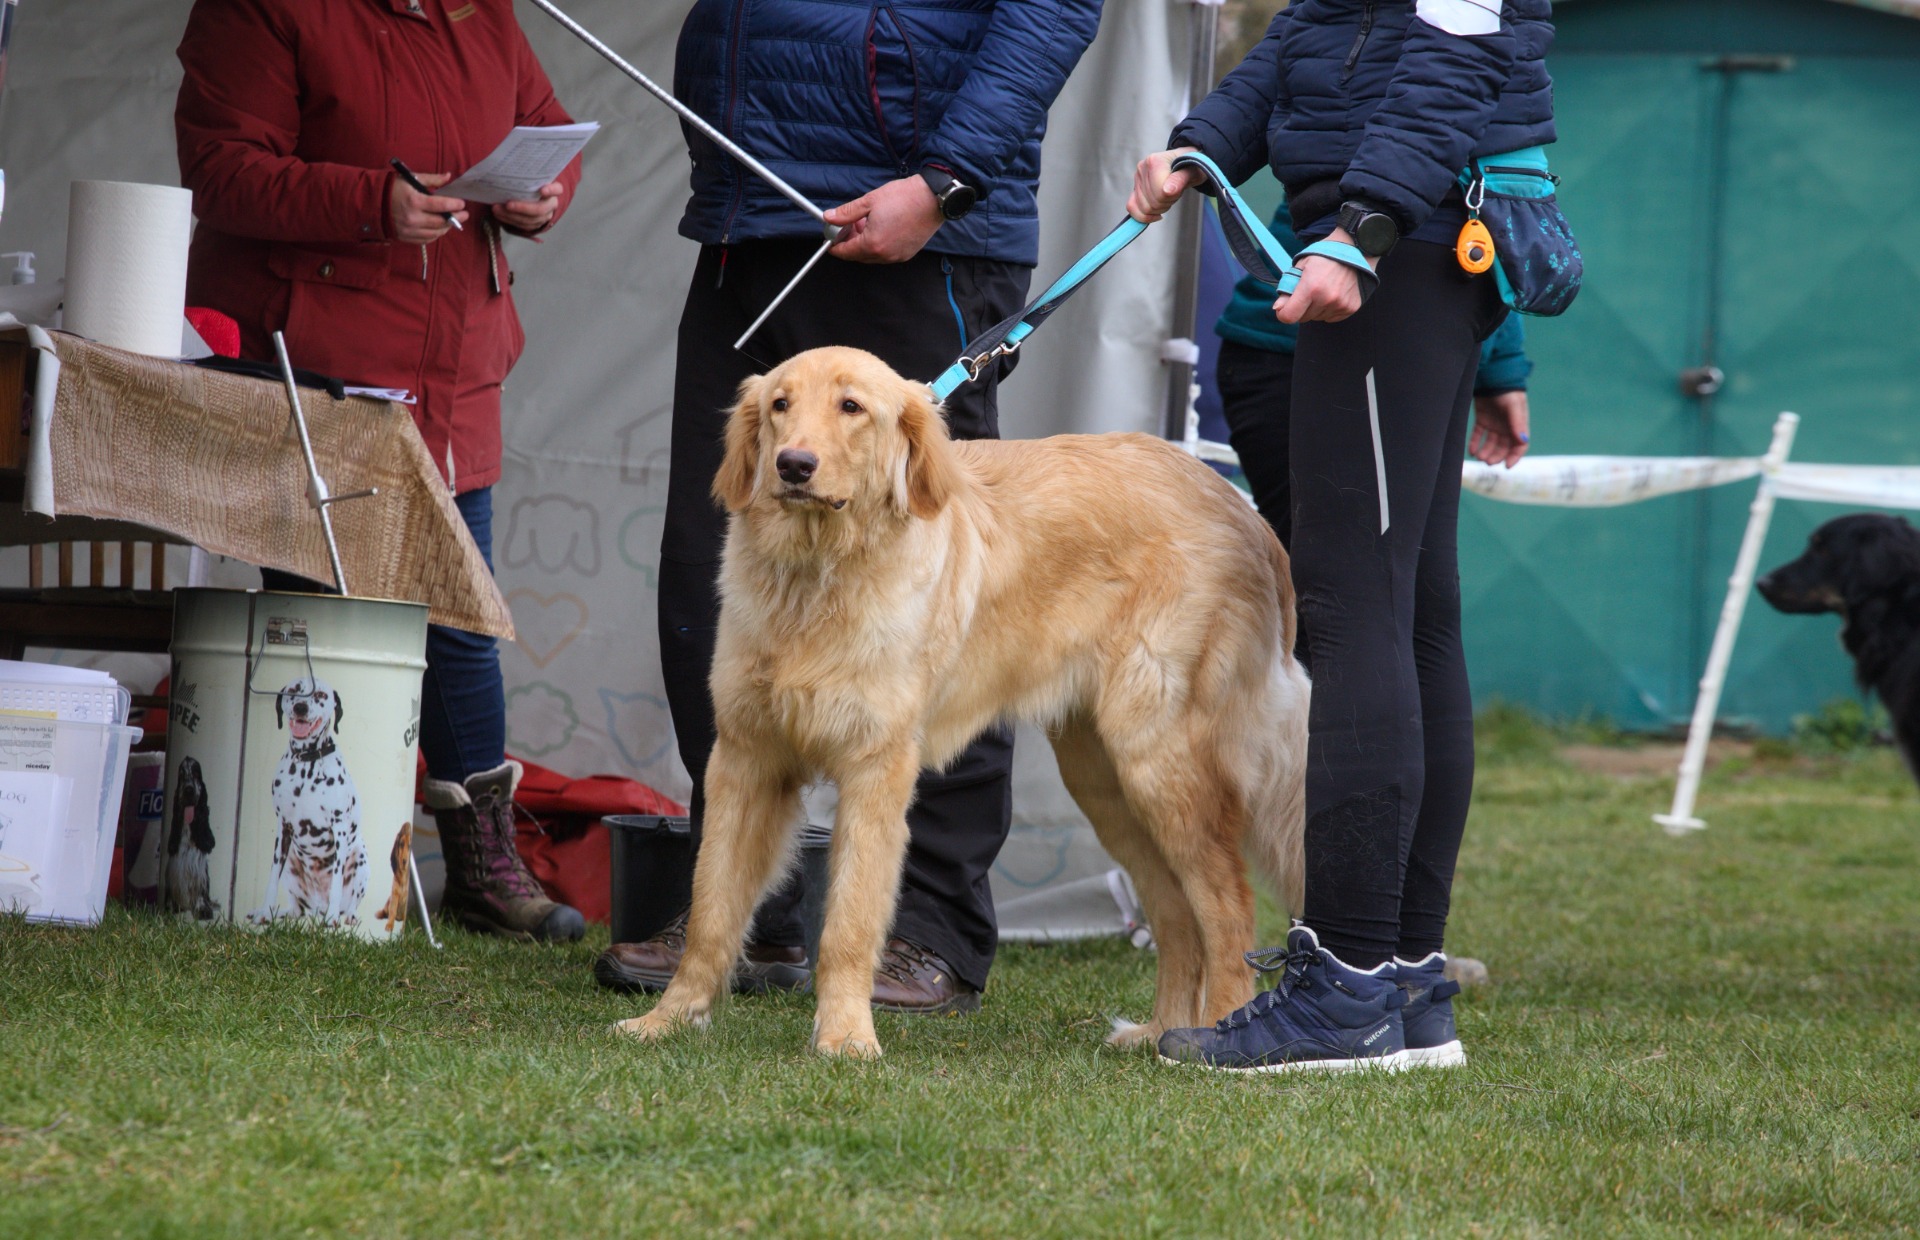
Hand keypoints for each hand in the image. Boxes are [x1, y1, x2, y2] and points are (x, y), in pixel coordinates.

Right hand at [389, 172, 467, 244]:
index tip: (462, 203)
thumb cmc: (391, 188)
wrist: (369, 202)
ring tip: (453, 220)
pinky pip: (426, 239)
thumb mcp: (410, 178)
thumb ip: (431, 179)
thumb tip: (448, 177)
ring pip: (436, 233)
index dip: (454, 205)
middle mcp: (413, 218)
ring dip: (447, 227)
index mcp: (414, 201)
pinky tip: (440, 228)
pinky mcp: (406, 238)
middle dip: (456, 218)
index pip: (441, 205)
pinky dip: (436, 234)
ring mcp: (409, 230)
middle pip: (441, 222)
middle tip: (464, 214)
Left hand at [492, 180, 564, 232]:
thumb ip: (525, 173)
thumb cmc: (529, 183)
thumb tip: (508, 166)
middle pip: (541, 209)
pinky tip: (499, 214)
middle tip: (508, 204)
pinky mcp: (535, 224)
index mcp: (553, 190)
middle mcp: (550, 204)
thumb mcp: (530, 176)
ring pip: (530, 220)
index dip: (551, 190)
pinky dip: (509, 220)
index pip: (557, 189)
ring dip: (512, 215)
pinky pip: (523, 225)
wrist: (531, 195)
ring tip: (497, 208)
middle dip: (523, 208)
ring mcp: (544, 216)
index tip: (542, 190)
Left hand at [825, 175, 944, 262]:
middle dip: (850, 242)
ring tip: (866, 222)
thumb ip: (847, 213)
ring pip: (873, 255)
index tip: (830, 238)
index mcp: (873, 244)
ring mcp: (898, 256)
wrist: (934, 198)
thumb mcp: (869, 201)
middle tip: (848, 225)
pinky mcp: (907, 253)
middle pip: (858, 256)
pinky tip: (880, 227)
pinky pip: (886, 253)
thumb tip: (830, 217)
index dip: (835, 245)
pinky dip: (878, 244)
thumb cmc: (905, 198)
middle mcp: (885, 255)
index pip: (846, 252)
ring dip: (865, 243)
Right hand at [1127, 147, 1199, 222]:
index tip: (1180, 188)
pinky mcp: (1134, 189)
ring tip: (1167, 197)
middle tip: (1175, 193)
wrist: (1185, 163)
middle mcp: (1142, 168)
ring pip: (1143, 208)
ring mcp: (1137, 179)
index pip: (1159, 192)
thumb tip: (1167, 191)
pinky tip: (1156, 213)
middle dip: (1166, 203)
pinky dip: (1144, 216)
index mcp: (1155, 161)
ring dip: (1159, 208)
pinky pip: (1132, 208)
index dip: (1172, 196)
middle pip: (1152, 202)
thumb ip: (1181, 179)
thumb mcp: (1194, 171)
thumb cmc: (1191, 166)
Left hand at [1273, 227, 1372, 324]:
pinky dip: (1329, 309)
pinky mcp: (1351, 307)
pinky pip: (1331, 318)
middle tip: (1308, 291)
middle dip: (1301, 308)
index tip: (1284, 306)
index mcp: (1311, 287)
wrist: (1353, 249)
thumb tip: (1278, 308)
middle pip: (1303, 318)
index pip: (1289, 316)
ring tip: (1323, 289)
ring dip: (1316, 308)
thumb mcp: (1300, 267)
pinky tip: (1333, 293)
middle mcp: (1327, 298)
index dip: (1283, 313)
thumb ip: (1287, 288)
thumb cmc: (1323, 256)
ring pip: (1317, 318)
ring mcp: (1340, 304)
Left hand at [1470, 389, 1530, 467]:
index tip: (1506, 466)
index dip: (1514, 457)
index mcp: (1518, 425)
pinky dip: (1475, 444)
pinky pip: (1479, 435)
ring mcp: (1494, 424)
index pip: (1519, 445)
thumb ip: (1518, 423)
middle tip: (1488, 462)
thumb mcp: (1514, 407)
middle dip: (1496, 456)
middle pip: (1503, 448)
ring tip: (1480, 457)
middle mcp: (1507, 427)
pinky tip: (1472, 451)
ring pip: (1490, 444)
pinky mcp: (1482, 420)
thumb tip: (1523, 441)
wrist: (1492, 376)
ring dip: (1486, 452)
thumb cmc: (1507, 391)